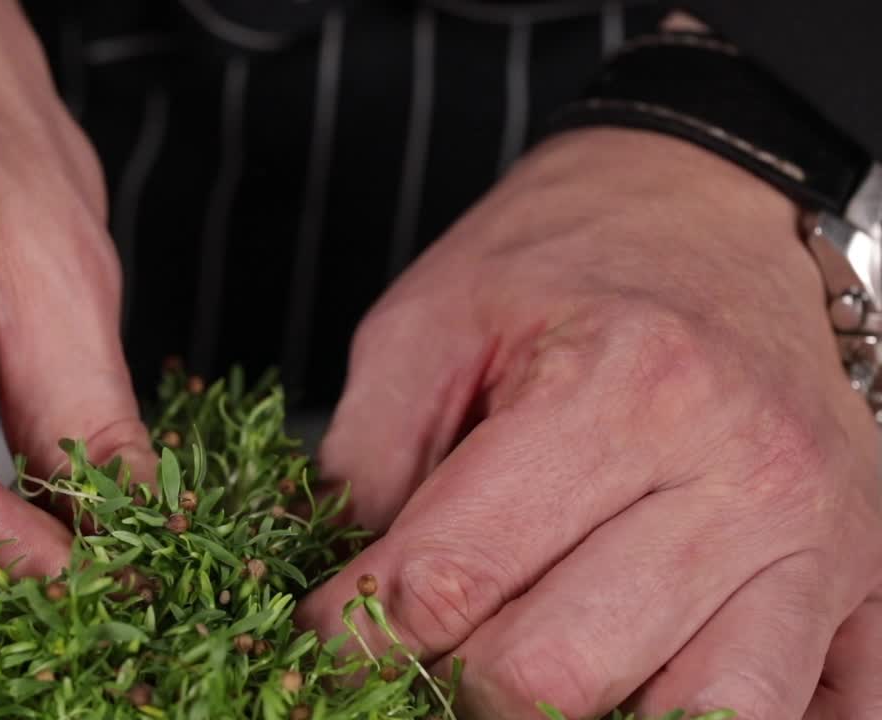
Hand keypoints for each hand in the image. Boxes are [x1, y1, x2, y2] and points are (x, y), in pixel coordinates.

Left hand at [296, 128, 881, 717]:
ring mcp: (818, 539)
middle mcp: (737, 471)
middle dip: (457, 684)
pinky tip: (651, 691)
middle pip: (556, 674)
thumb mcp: (430, 316)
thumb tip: (347, 599)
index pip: (453, 577)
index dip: (360, 630)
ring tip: (530, 672)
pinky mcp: (864, 580)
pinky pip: (823, 719)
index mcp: (618, 385)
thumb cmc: (569, 254)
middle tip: (427, 649)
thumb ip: (364, 458)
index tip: (330, 636)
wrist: (716, 204)